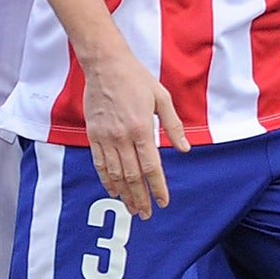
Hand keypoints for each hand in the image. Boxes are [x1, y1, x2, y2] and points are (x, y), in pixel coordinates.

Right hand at [82, 49, 188, 218]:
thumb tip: (185, 149)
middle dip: (140, 198)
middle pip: (132, 176)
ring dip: (124, 193)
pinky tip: (113, 189)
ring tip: (131, 208)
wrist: (105, 64)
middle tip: (145, 214)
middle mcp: (122, 137)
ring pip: (115, 173)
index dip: (157, 188)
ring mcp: (105, 137)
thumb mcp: (162, 97)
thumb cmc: (136, 78)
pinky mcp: (93, 134)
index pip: (151, 167)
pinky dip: (106, 179)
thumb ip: (173, 126)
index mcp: (142, 128)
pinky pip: (99, 163)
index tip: (163, 202)